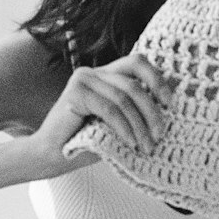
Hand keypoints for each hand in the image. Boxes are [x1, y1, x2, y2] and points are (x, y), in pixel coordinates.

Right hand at [32, 53, 171, 172]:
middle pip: (133, 82)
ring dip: (140, 125)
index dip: (157, 79)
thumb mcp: (116, 125)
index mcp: (105, 74)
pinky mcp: (74, 93)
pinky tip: (131, 143)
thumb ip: (133, 113)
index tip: (170, 103)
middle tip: (161, 134)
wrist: (48, 156)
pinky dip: (124, 127)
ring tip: (147, 146)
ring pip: (124, 98)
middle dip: (152, 110)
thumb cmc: (84, 142)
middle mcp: (93, 72)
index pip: (137, 62)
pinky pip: (109, 109)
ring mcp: (82, 80)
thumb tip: (169, 112)